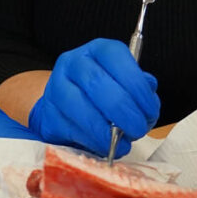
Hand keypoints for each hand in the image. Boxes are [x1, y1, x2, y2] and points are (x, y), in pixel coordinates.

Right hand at [27, 38, 159, 156]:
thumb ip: (139, 88)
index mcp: (97, 50)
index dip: (135, 84)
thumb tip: (148, 93)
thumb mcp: (125, 85)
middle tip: (138, 129)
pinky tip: (106, 147)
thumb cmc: (103, 97)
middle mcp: (73, 62)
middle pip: (97, 82)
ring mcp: (56, 86)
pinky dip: (93, 142)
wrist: (65, 110)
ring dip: (107, 131)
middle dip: (123, 111)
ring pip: (80, 107)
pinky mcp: (47, 113)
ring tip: (123, 143)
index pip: (115, 55)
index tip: (149, 110)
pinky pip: (71, 129)